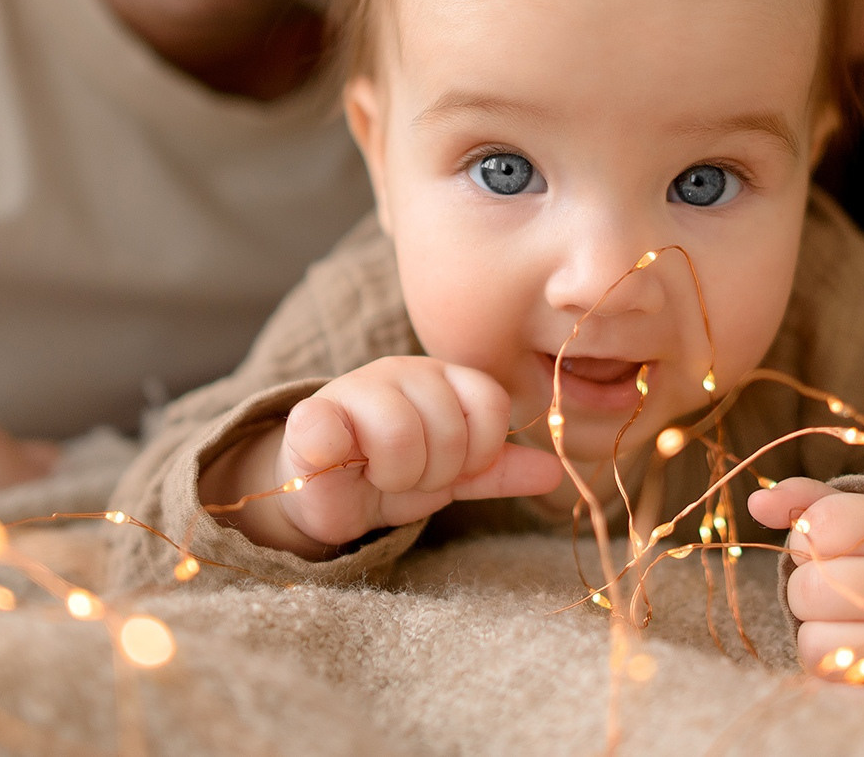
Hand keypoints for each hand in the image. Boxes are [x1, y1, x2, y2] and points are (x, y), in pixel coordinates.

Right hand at [231, 358, 564, 554]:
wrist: (320, 492)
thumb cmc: (388, 473)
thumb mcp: (451, 474)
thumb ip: (497, 469)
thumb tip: (554, 471)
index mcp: (442, 378)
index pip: (490, 403)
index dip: (479, 449)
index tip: (454, 468)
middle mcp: (401, 372)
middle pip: (449, 426)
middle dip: (434, 472)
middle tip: (408, 475)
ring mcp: (353, 388)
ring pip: (400, 434)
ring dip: (395, 475)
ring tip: (378, 474)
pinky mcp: (308, 417)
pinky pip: (331, 431)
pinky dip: (337, 456)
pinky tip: (338, 464)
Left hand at [750, 477, 863, 720]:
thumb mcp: (860, 519)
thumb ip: (805, 503)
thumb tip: (757, 503)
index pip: (815, 527)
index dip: (809, 541)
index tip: (839, 551)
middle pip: (807, 591)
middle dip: (808, 594)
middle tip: (842, 597)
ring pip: (813, 647)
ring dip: (819, 642)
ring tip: (853, 632)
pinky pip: (833, 696)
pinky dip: (831, 686)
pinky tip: (855, 669)